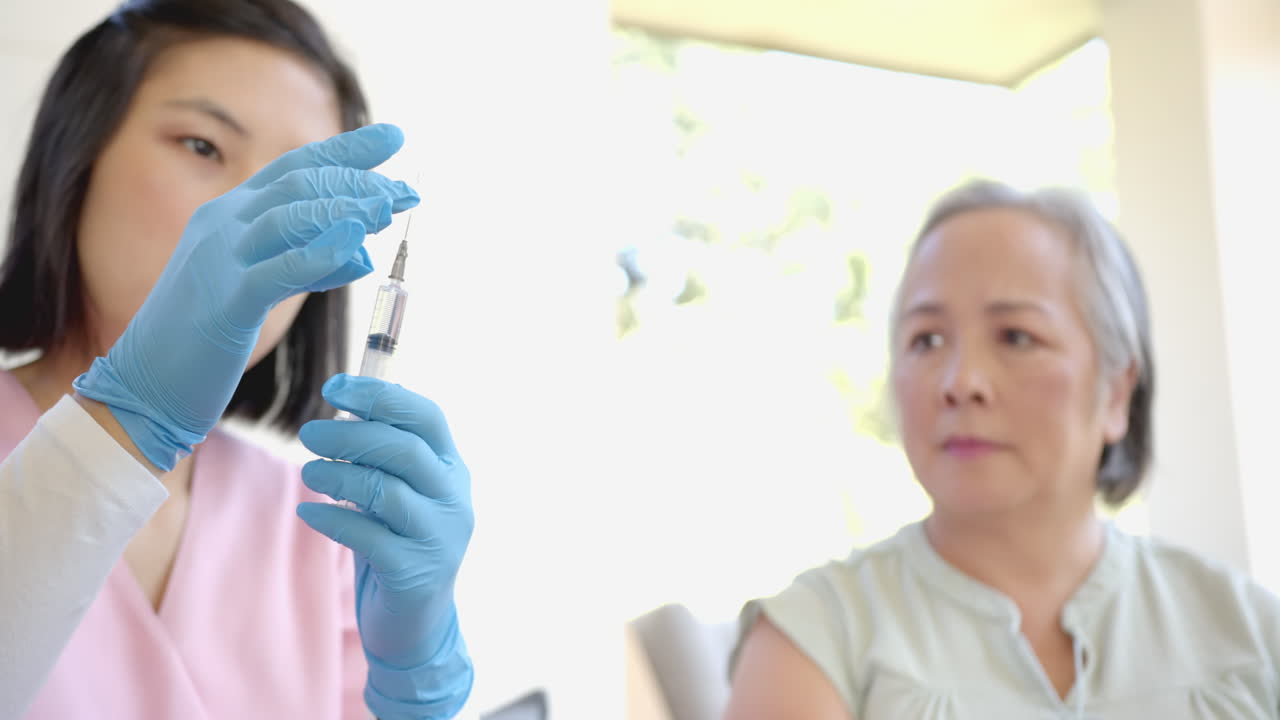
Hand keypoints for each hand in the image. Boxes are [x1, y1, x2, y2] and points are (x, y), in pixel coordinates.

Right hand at [73, 124, 417, 470]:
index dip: (346, 148)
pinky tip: (358, 245)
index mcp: (228, 216)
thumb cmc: (204, 339)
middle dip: (357, 179)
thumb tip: (363, 251)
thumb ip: (309, 265)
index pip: (294, 166)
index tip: (394, 136)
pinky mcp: (226, 302)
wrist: (144, 385)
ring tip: (390, 208)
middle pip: (299, 182)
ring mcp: (221, 259)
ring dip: (347, 207)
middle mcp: (222, 224)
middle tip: (406, 190)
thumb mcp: (263, 290)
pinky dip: (321, 254)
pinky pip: (280, 270)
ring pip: (291, 215)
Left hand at [298, 374, 473, 719]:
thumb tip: (348, 405)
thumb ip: (386, 454)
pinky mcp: (415, 573)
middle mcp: (454, 499)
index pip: (426, 417)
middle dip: (351, 435)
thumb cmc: (400, 542)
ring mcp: (439, 538)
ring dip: (338, 475)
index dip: (380, 396)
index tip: (334, 388)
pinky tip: (309, 512)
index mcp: (453, 469)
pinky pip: (367, 536)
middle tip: (308, 434)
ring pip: (386, 491)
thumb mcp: (401, 491)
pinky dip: (332, 519)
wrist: (416, 621)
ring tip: (308, 472)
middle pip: (405, 450)